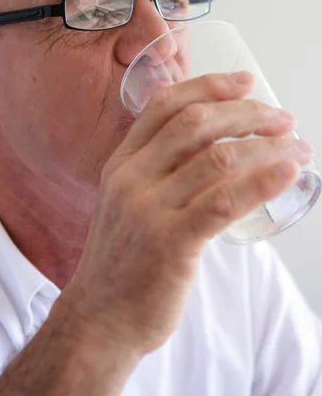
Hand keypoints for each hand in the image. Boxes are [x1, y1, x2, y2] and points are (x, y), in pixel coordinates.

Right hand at [65, 71, 312, 356]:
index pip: (165, 105)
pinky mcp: (170, 242)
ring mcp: (148, 209)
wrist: (100, 317)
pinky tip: (288, 173)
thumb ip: (156, 171)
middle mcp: (131, 177)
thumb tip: (209, 147)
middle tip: (283, 119)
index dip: (209, 86)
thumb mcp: (126, 202)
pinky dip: (262, 182)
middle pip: (196, 124)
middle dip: (247, 113)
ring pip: (217, 158)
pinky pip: (224, 201)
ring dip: (267, 147)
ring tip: (297, 148)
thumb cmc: (124, 259)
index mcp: (121, 162)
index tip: (246, 81)